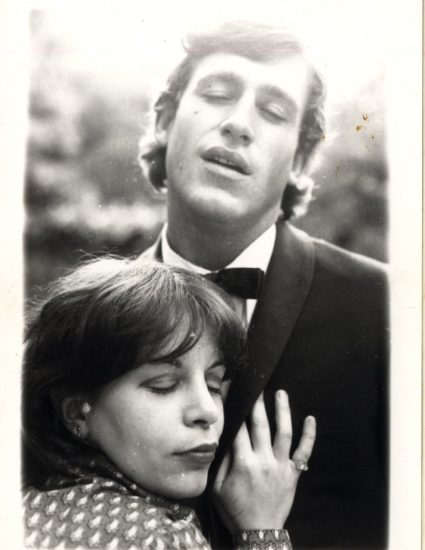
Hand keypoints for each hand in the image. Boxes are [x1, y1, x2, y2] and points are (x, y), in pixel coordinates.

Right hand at [213, 390, 315, 532]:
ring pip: (283, 432)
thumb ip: (221, 462)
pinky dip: (309, 435)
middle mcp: (264, 460)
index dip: (236, 408)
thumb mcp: (217, 487)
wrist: (259, 532)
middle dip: (258, 403)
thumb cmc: (235, 509)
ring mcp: (281, 466)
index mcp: (243, 463)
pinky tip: (311, 419)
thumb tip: (224, 438)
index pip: (239, 428)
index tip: (234, 392)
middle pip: (260, 425)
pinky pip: (304, 452)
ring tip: (281, 393)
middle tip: (257, 385)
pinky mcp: (293, 473)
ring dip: (282, 411)